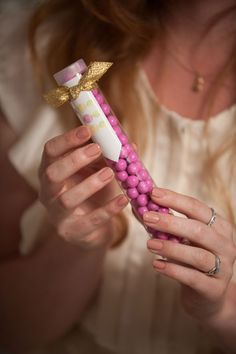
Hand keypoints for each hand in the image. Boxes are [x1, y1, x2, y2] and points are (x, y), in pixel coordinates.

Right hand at [38, 126, 127, 247]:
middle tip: (97, 149)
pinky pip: (89, 221)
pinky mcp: (72, 232)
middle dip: (74, 159)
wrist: (93, 229)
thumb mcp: (99, 171)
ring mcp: (58, 214)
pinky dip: (108, 209)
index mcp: (51, 171)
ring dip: (90, 184)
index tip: (88, 129)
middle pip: (52, 173)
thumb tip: (129, 143)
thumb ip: (109, 157)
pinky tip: (123, 199)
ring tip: (110, 173)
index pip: (50, 151)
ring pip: (67, 199)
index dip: (67, 139)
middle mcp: (48, 192)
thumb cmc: (93, 193)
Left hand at [143, 188, 235, 321]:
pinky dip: (173, 270)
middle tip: (148, 217)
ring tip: (149, 244)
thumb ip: (163, 224)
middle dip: (171, 222)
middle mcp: (225, 245)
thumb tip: (136, 206)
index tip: (153, 193)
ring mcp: (223, 268)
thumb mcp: (181, 239)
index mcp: (219, 227)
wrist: (207, 296)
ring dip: (171, 248)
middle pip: (199, 230)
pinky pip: (193, 278)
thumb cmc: (191, 261)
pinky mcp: (214, 289)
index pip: (198, 208)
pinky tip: (157, 265)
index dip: (175, 199)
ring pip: (198, 255)